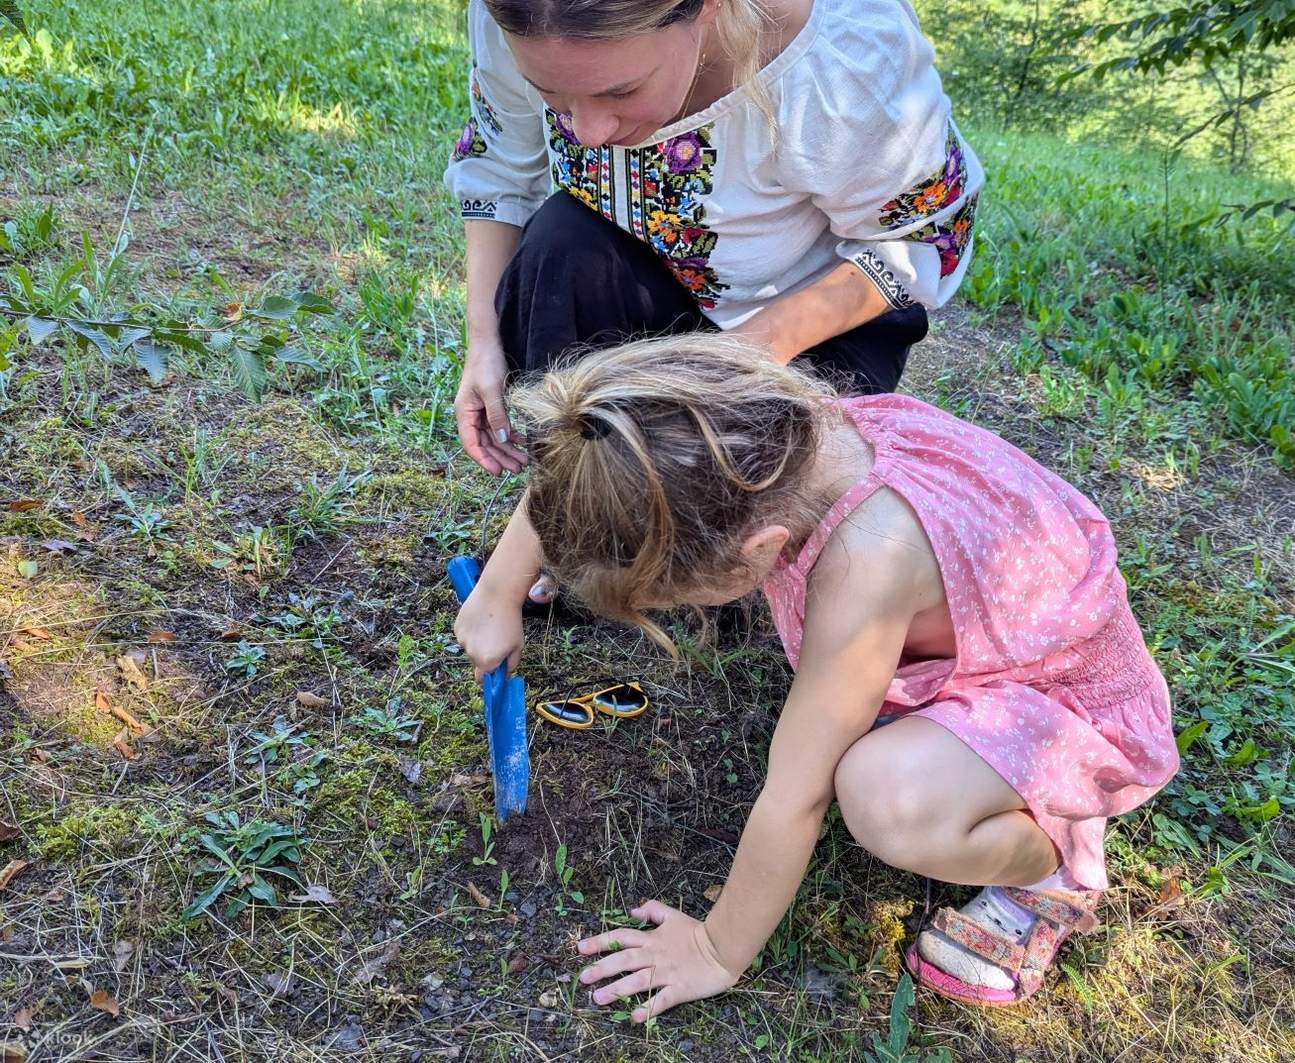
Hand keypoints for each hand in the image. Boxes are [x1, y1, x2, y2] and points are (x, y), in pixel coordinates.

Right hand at [453, 586, 523, 681]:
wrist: (497, 595)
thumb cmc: (511, 621)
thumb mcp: (518, 646)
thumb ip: (511, 664)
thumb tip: (505, 674)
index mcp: (487, 661)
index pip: (482, 679)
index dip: (489, 675)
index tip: (495, 668)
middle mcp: (471, 653)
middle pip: (477, 662)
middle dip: (486, 656)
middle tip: (497, 640)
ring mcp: (462, 640)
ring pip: (470, 647)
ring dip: (477, 642)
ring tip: (489, 627)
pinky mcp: (457, 627)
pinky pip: (464, 635)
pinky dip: (471, 631)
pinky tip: (481, 620)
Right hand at [454, 338, 527, 474]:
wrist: (488, 344)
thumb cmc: (486, 364)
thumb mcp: (492, 390)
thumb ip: (497, 416)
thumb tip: (502, 440)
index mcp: (464, 413)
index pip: (471, 444)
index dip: (484, 460)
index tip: (498, 471)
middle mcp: (471, 416)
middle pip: (485, 444)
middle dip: (501, 457)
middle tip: (519, 469)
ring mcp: (481, 412)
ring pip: (494, 438)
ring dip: (508, 449)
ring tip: (524, 460)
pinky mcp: (492, 407)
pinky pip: (500, 427)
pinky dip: (511, 435)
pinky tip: (523, 442)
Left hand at [576, 900, 739, 1022]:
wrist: (723, 947)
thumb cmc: (697, 932)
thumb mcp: (673, 915)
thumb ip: (652, 910)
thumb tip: (633, 910)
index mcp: (652, 938)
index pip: (622, 937)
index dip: (601, 941)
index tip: (581, 948)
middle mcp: (655, 955)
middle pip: (625, 960)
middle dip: (602, 968)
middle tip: (583, 978)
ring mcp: (667, 973)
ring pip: (638, 981)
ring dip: (617, 990)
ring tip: (598, 999)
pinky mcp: (679, 989)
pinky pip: (661, 1001)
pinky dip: (648, 1009)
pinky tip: (634, 1017)